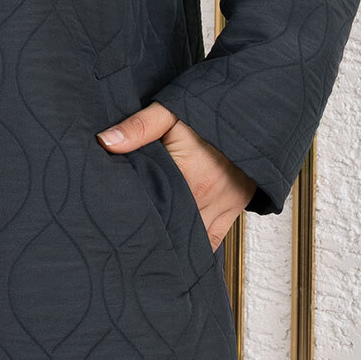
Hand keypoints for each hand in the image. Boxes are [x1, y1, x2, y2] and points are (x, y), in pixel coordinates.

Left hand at [95, 101, 255, 250]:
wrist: (255, 111)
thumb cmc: (212, 109)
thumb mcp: (170, 110)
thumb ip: (139, 126)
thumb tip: (106, 141)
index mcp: (188, 174)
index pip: (152, 205)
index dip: (135, 214)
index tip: (117, 219)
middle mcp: (206, 195)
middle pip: (171, 225)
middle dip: (151, 230)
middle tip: (127, 235)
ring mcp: (223, 205)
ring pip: (192, 237)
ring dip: (174, 239)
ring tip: (149, 244)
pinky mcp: (234, 208)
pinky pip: (214, 239)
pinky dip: (197, 245)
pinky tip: (180, 250)